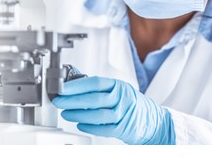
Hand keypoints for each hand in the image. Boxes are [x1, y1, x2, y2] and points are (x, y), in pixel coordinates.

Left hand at [51, 76, 175, 144]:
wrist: (153, 121)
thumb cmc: (130, 104)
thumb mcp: (118, 90)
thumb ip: (97, 88)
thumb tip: (71, 83)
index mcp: (118, 86)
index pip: (95, 82)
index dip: (76, 85)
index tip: (62, 88)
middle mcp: (122, 98)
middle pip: (94, 99)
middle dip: (72, 101)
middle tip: (59, 101)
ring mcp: (124, 114)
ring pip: (98, 115)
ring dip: (78, 115)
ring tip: (66, 114)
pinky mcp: (124, 128)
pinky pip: (103, 128)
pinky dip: (89, 127)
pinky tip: (80, 124)